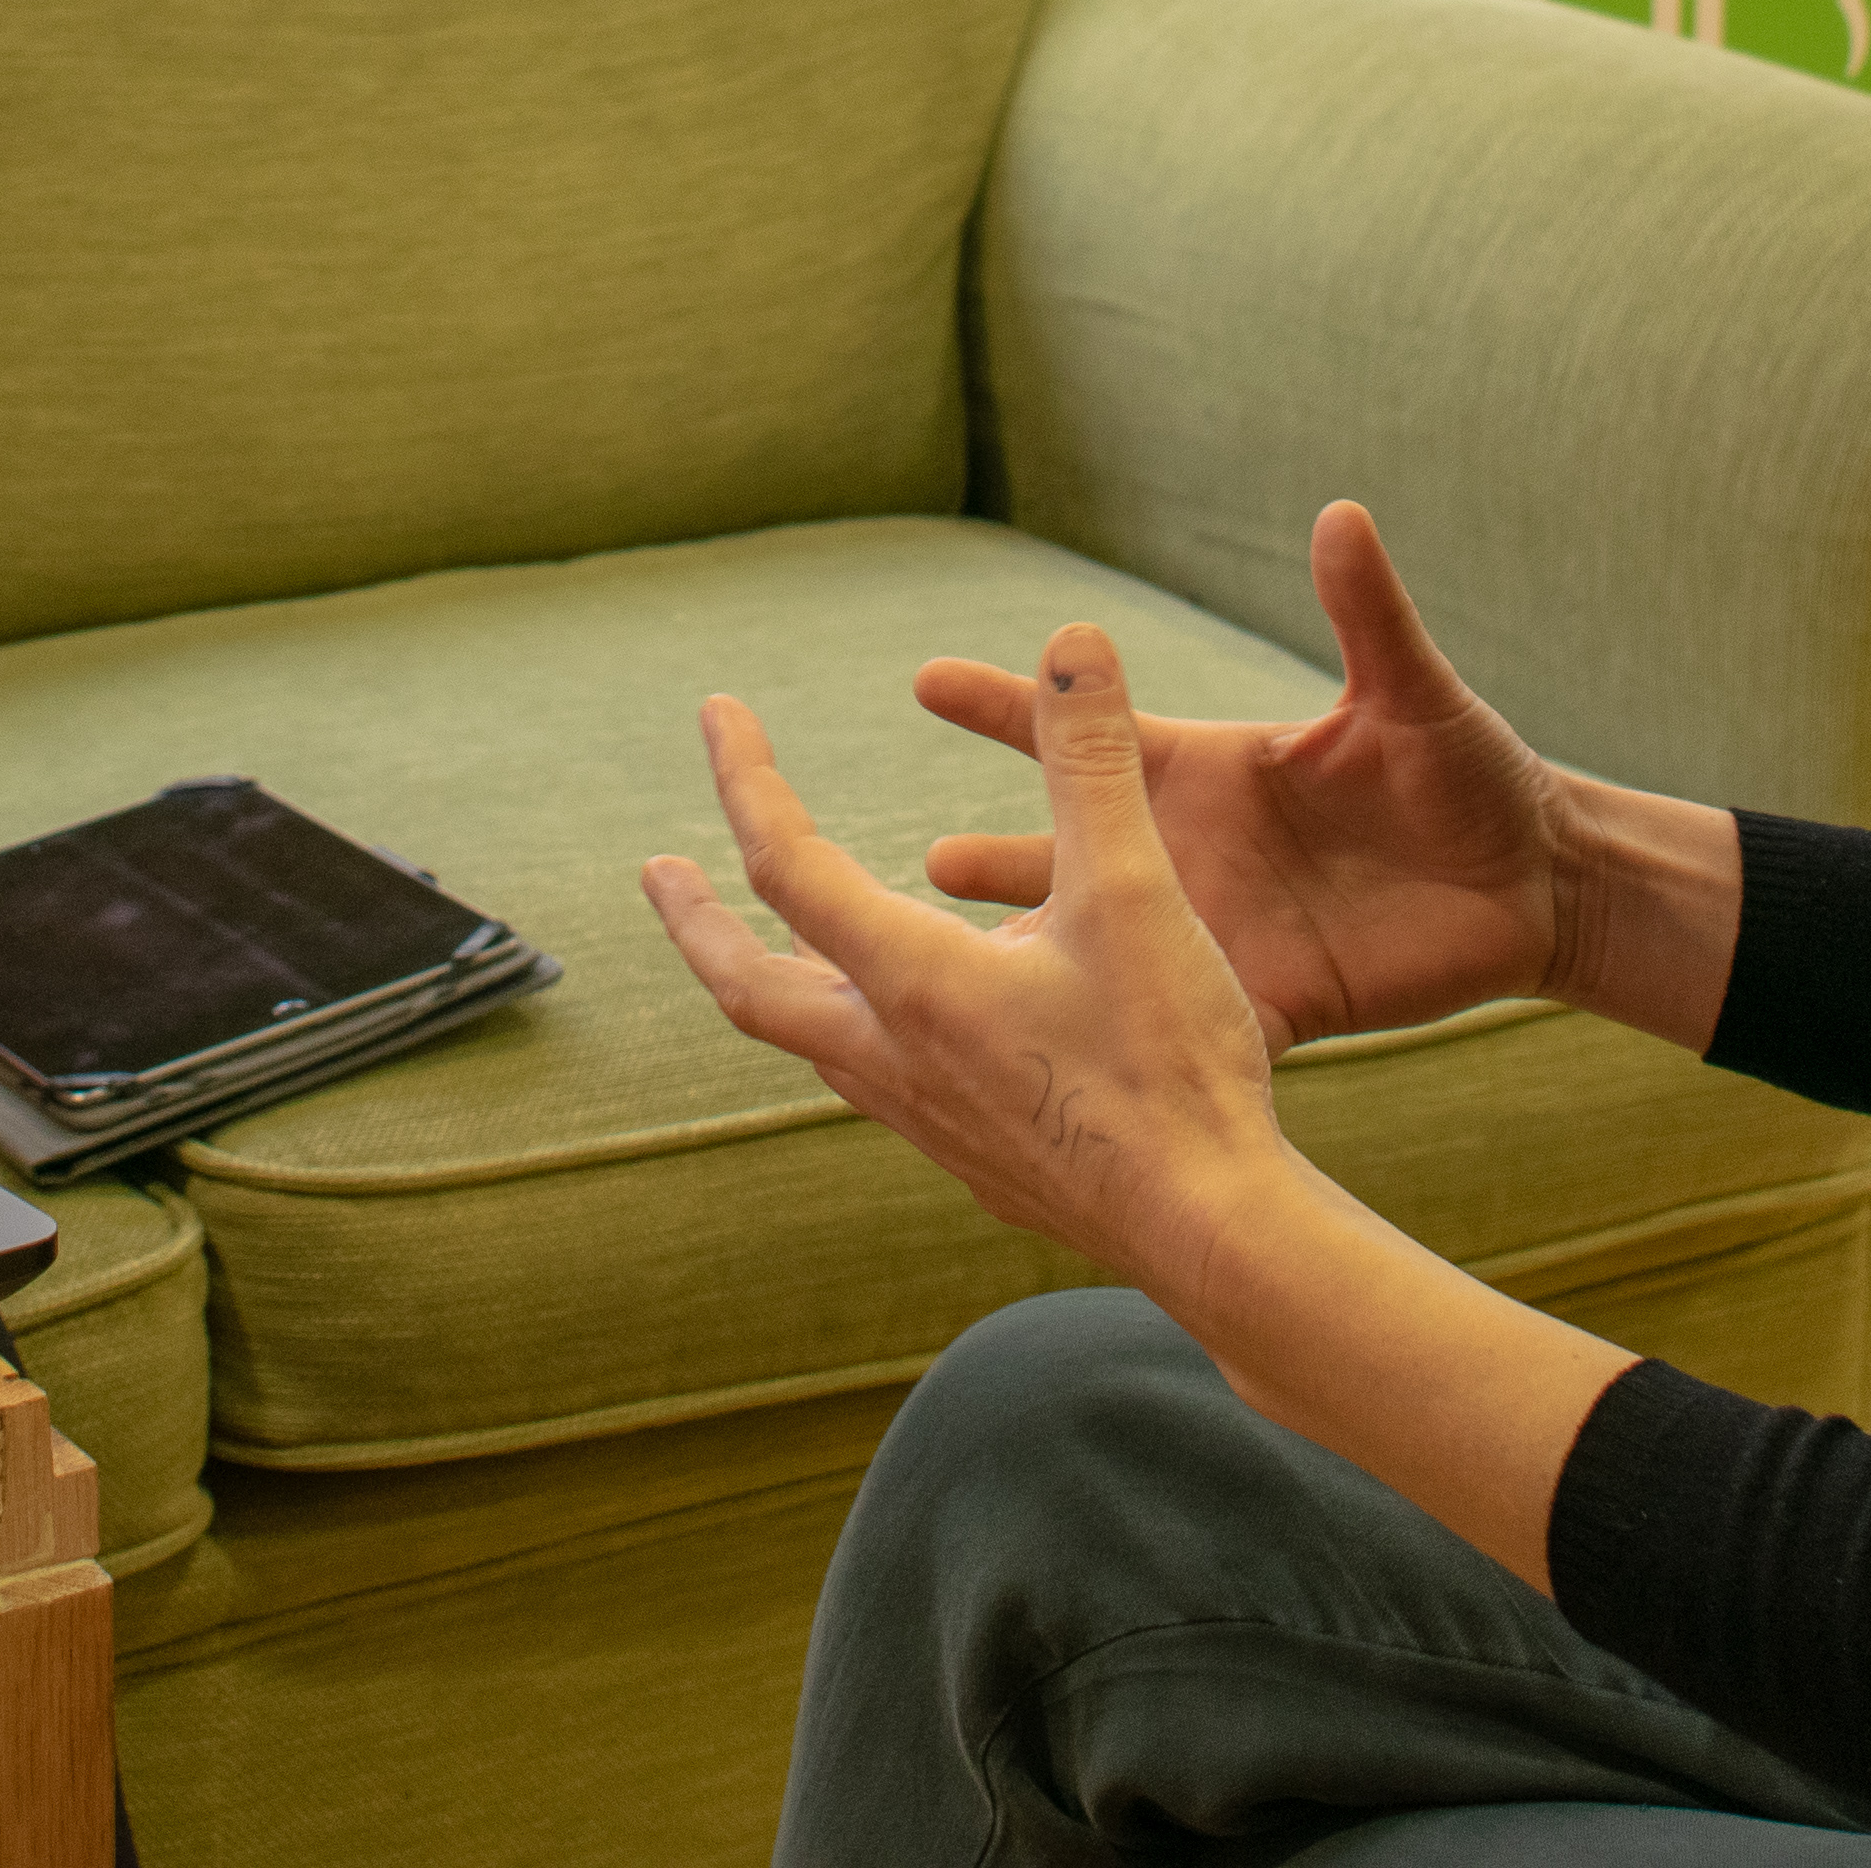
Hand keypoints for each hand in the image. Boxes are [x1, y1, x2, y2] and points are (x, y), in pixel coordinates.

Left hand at [642, 626, 1300, 1300]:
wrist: (1210, 1230)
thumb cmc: (1169, 1063)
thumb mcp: (1135, 892)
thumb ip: (1094, 765)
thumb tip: (1074, 640)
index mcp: (912, 981)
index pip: (788, 864)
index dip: (746, 778)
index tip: (718, 714)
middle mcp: (894, 1058)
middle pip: (752, 986)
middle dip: (697, 922)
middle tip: (660, 873)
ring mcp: (930, 1124)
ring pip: (818, 1043)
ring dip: (784, 981)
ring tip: (788, 943)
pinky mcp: (980, 1166)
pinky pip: (885, 1090)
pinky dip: (865, 1037)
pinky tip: (920, 1035)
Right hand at [913, 502, 1572, 1047]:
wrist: (1531, 883)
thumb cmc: (1467, 770)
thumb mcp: (1412, 694)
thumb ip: (1367, 613)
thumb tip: (1342, 514)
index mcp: (1208, 768)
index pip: (1089, 732)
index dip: (1006, 704)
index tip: (923, 679)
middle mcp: (1193, 852)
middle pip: (1067, 855)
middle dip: (990, 864)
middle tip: (915, 871)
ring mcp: (1220, 933)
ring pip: (1102, 957)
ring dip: (1036, 968)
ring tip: (954, 982)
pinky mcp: (1265, 1002)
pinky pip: (1179, 1036)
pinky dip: (1122, 1057)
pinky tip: (1065, 1080)